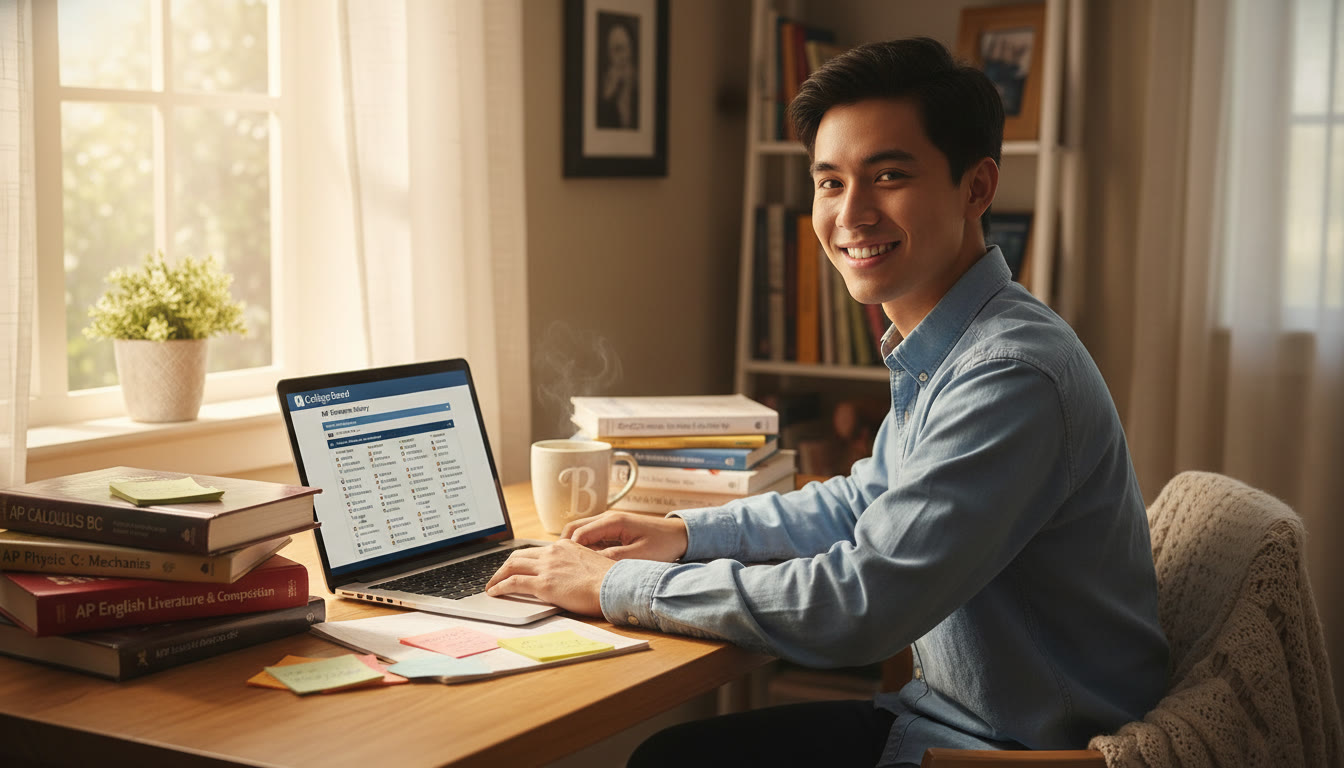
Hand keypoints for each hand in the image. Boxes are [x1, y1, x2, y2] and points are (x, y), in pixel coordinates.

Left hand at [484, 540, 613, 616]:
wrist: (617, 586)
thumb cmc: (610, 581)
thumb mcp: (591, 565)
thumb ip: (575, 566)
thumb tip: (569, 576)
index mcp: (565, 546)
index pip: (536, 550)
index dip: (522, 559)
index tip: (515, 567)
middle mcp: (553, 553)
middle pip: (519, 555)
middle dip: (505, 566)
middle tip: (498, 576)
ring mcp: (547, 567)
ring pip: (512, 566)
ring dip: (497, 576)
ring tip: (491, 585)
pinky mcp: (544, 584)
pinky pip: (513, 583)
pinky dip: (500, 587)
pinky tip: (494, 593)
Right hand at [562, 511, 688, 562]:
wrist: (680, 536)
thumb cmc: (664, 544)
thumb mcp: (639, 556)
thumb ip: (614, 558)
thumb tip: (590, 565)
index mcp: (613, 521)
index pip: (578, 533)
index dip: (569, 551)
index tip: (565, 568)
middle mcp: (607, 517)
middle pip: (574, 528)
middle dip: (565, 547)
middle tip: (562, 567)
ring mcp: (609, 522)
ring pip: (581, 532)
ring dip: (575, 548)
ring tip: (573, 567)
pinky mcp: (613, 529)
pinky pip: (592, 537)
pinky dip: (585, 548)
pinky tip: (588, 564)